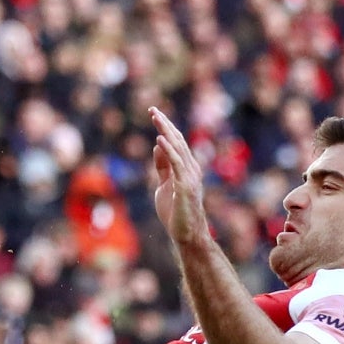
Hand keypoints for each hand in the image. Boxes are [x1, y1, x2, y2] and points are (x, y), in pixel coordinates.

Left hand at [148, 108, 209, 247]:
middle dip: (164, 124)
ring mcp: (190, 176)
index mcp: (185, 167)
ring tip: (155, 118)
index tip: (154, 113)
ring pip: (178, 148)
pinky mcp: (186, 186)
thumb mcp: (164, 184)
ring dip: (166, 131)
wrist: (185, 234)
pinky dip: (169, 150)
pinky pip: (177, 164)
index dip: (165, 127)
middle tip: (152, 109)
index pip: (175, 141)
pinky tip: (160, 139)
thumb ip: (162, 166)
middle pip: (177, 140)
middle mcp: (191, 168)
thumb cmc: (175, 211)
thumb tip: (158, 146)